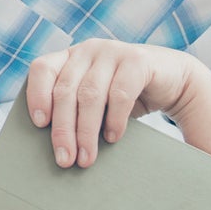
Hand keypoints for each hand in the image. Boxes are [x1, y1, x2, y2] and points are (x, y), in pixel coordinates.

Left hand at [26, 39, 197, 167]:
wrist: (173, 82)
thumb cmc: (125, 97)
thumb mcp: (96, 101)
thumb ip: (74, 111)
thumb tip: (56, 148)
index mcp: (70, 57)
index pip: (42, 69)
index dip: (36, 95)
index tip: (39, 124)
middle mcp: (88, 50)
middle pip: (65, 90)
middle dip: (63, 129)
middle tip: (64, 160)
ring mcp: (113, 51)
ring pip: (90, 95)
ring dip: (86, 131)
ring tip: (86, 158)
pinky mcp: (138, 60)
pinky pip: (120, 93)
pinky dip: (114, 120)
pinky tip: (113, 138)